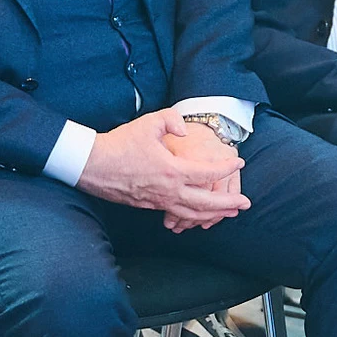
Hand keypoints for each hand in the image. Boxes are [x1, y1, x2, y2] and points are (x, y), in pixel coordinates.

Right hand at [77, 109, 246, 230]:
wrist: (91, 164)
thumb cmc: (120, 143)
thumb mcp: (150, 122)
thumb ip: (173, 120)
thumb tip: (186, 130)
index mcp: (173, 170)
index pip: (208, 173)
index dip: (226, 167)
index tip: (239, 162)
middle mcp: (168, 190)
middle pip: (205, 203)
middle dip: (228, 203)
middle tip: (246, 204)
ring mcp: (157, 201)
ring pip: (191, 214)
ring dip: (212, 215)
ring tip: (228, 214)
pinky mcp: (146, 205)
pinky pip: (174, 214)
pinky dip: (191, 216)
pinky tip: (196, 216)